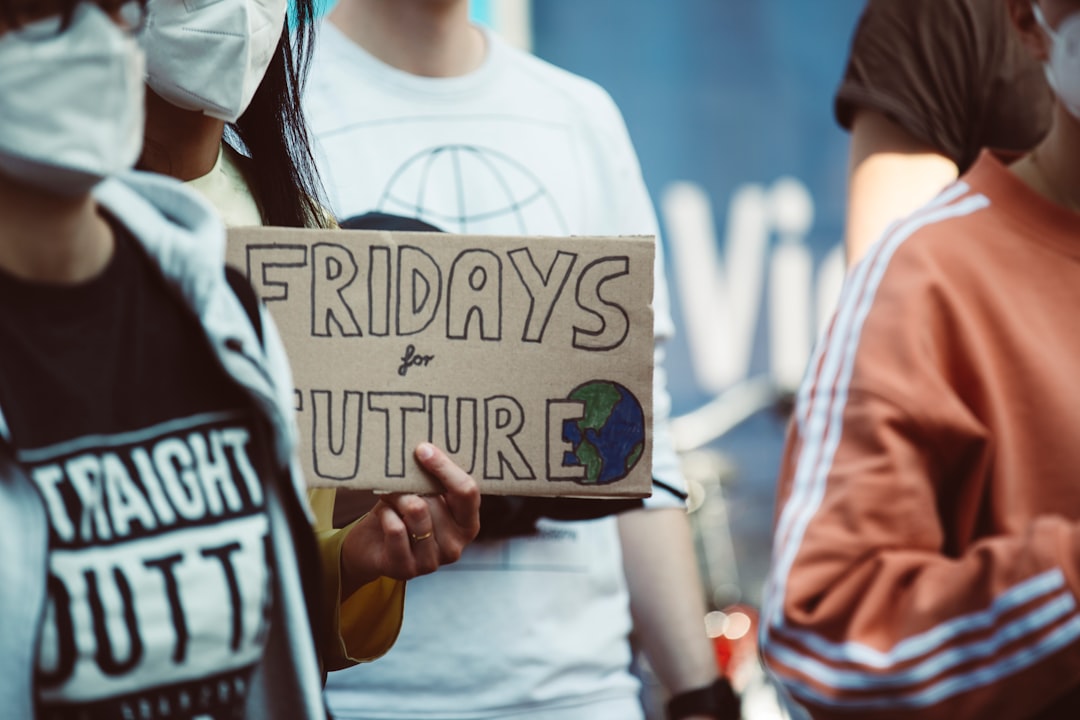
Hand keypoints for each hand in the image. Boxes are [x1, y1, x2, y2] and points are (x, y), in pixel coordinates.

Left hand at [339, 443, 480, 596]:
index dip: (445, 467)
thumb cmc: (401, 515)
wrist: (371, 548)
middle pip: (436, 500)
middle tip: (396, 481)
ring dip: (396, 498)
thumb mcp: (424, 495)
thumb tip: (426, 447)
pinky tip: (384, 515)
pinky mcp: (407, 569)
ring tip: (389, 496)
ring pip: (416, 511)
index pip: (467, 491)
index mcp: (468, 524)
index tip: (423, 449)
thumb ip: (434, 480)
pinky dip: (386, 515)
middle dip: (410, 484)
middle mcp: (456, 546)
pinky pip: (396, 528)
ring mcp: (433, 561)